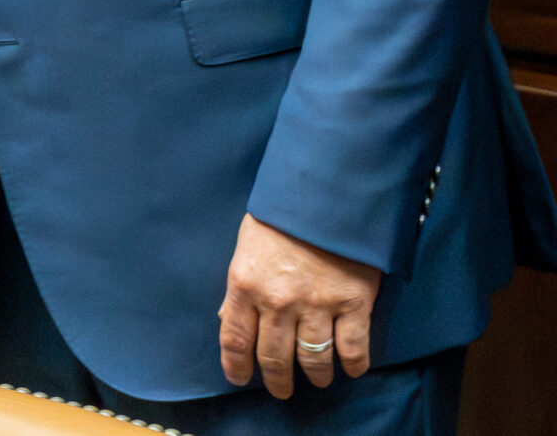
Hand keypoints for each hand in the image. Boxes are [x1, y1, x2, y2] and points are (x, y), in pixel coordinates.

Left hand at [218, 213, 378, 396]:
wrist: (326, 194)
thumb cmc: (281, 217)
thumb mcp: (246, 247)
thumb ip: (240, 287)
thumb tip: (230, 320)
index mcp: (245, 284)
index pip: (235, 339)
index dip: (236, 365)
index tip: (239, 378)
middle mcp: (278, 301)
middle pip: (274, 356)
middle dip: (277, 380)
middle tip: (282, 390)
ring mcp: (317, 305)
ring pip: (313, 358)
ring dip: (315, 375)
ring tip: (317, 380)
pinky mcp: (353, 303)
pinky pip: (353, 348)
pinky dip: (353, 364)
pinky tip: (351, 369)